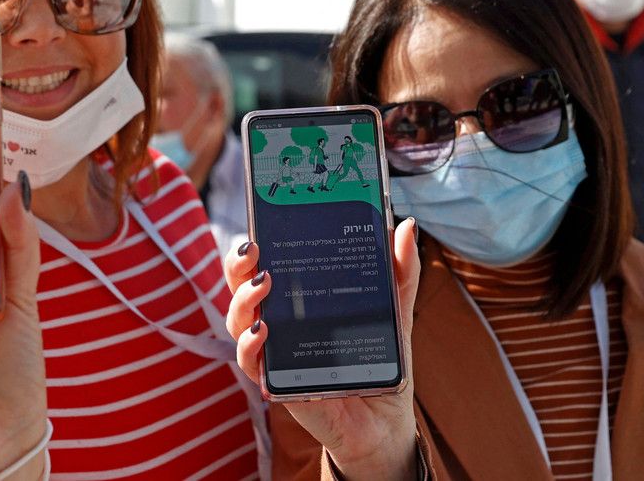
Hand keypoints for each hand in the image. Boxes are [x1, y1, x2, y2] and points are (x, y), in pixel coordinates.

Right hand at [223, 219, 421, 480]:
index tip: (257, 227)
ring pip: (238, 321)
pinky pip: (251, 362)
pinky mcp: (277, 382)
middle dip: (237, 266)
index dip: (250, 248)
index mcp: (298, 298)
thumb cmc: (380, 358)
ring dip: (242, 299)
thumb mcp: (395, 308)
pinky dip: (250, 345)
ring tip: (263, 284)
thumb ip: (400, 269)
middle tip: (252, 251)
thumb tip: (406, 225)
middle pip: (241, 288)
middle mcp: (278, 321)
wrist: (385, 419)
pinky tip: (263, 330)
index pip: (263, 265)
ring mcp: (274, 351)